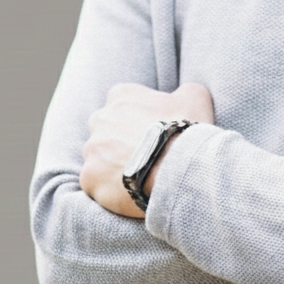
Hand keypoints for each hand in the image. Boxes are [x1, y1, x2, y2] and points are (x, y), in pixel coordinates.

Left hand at [80, 82, 213, 217]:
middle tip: (146, 153)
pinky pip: (96, 184)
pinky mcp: (88, 178)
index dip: (139, 116)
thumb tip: (182, 95)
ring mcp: (92, 149)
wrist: (177, 167)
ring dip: (114, 165)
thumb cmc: (185, 129)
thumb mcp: (195, 96)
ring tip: (140, 176)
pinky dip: (110, 189)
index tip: (152, 129)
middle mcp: (100, 118)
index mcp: (121, 95)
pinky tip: (130, 192)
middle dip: (121, 140)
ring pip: (99, 158)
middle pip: (107, 129)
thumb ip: (183, 90)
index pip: (123, 101)